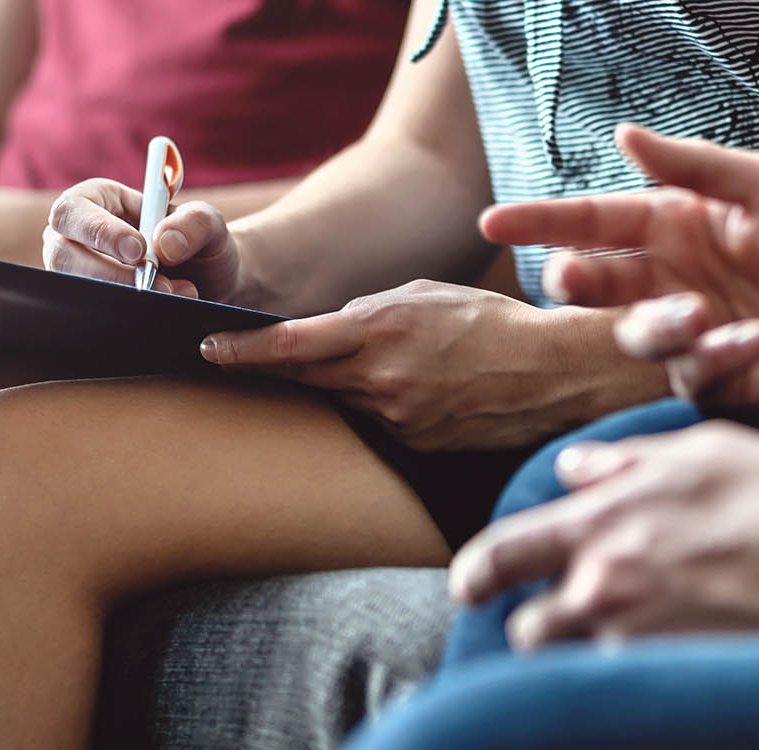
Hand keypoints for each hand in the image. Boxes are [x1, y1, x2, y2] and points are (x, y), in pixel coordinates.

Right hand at [41, 178, 241, 299]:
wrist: (209, 284)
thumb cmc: (199, 244)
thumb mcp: (209, 224)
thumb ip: (195, 222)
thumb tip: (162, 244)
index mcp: (97, 200)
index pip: (73, 210)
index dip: (100, 231)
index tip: (138, 251)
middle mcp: (77, 237)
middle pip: (63, 255)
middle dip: (110, 274)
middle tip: (158, 285)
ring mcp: (77, 273)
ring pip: (75, 289)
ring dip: (121, 297)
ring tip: (172, 295)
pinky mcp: (87, 302)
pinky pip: (89, 313)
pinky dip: (122, 316)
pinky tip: (155, 312)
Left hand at [200, 280, 634, 451]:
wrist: (550, 372)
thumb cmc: (488, 322)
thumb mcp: (421, 294)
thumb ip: (367, 310)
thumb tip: (327, 330)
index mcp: (377, 330)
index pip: (291, 345)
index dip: (243, 350)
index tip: (209, 348)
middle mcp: (379, 380)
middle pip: (306, 379)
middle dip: (276, 370)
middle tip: (243, 360)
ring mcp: (397, 418)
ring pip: (346, 402)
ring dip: (348, 386)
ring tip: (395, 365)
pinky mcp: (416, 445)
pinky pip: (381, 423)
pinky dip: (384, 406)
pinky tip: (420, 391)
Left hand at [448, 422, 758, 650]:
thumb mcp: (694, 451)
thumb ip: (621, 461)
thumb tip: (574, 469)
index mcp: (599, 525)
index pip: (502, 553)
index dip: (474, 574)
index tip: (466, 587)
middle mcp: (602, 588)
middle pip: (530, 630)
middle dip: (543, 627)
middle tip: (574, 618)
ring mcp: (635, 642)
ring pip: (576, 665)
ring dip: (588, 655)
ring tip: (630, 640)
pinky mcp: (669, 680)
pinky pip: (628, 686)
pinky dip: (638, 676)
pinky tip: (672, 659)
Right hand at [481, 124, 758, 406]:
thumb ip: (694, 168)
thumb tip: (623, 135)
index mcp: (678, 224)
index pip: (592, 221)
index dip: (539, 222)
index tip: (490, 224)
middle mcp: (671, 277)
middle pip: (592, 280)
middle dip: (574, 279)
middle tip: (572, 280)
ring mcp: (688, 331)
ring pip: (629, 332)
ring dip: (655, 323)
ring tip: (703, 316)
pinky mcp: (710, 379)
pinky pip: (682, 373)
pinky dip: (713, 358)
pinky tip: (755, 343)